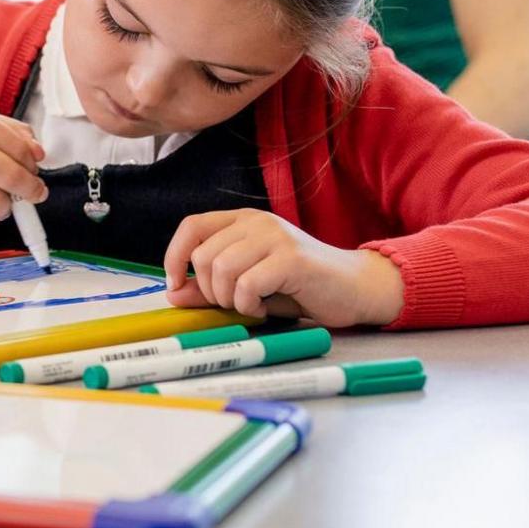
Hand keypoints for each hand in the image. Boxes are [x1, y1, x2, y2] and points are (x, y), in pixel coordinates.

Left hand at [162, 209, 404, 326]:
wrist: (355, 288)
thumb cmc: (299, 287)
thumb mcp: (247, 285)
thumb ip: (211, 287)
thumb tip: (173, 294)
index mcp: (242, 220)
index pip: (191, 227)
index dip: (175, 256)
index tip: (176, 286)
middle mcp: (256, 221)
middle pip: (203, 255)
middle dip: (209, 290)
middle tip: (233, 303)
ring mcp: (275, 236)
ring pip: (221, 269)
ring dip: (230, 299)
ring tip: (251, 304)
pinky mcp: (291, 258)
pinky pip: (247, 284)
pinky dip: (249, 305)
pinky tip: (265, 306)